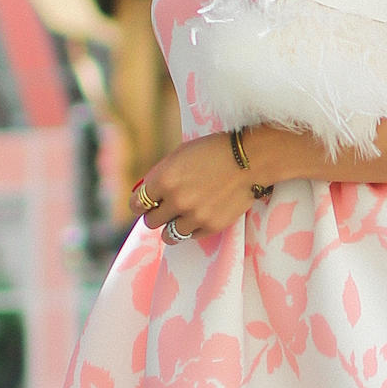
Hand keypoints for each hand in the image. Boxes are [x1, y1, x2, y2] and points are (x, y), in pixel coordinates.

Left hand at [128, 134, 260, 238]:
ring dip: (171, 226)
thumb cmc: (212, 151)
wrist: (249, 159)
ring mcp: (194, 216)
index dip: (140, 203)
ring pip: (168, 236)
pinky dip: (191, 228)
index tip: (145, 204)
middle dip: (155, 214)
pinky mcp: (211, 226)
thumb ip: (160, 176)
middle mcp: (177, 200)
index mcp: (164, 179)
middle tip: (165, 208)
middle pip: (151, 222)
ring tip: (181, 216)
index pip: (137, 204)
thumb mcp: (179, 155)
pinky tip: (199, 215)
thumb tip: (144, 194)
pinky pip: (190, 236)